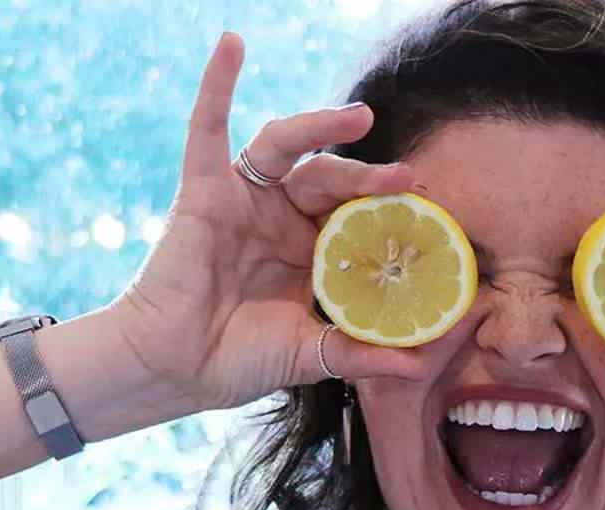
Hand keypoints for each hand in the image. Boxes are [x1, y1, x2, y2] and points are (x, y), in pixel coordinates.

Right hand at [109, 31, 435, 412]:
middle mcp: (279, 220)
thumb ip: (363, 355)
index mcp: (308, 254)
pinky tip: (231, 45)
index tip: (427, 212)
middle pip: (331, 180)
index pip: (355, 217)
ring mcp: (242, 200)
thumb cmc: (239, 361)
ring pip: (288, 147)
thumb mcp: (314, 356)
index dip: (387, 211)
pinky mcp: (203, 190)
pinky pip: (207, 128)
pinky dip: (216, 84)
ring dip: (322, 126)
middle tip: (408, 179)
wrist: (176, 369)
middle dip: (369, 177)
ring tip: (361, 118)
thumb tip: (420, 366)